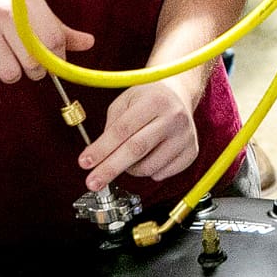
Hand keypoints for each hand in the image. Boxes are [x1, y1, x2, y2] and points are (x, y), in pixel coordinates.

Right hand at [0, 0, 92, 84]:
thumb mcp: (30, 7)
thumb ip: (58, 29)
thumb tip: (89, 43)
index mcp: (27, 0)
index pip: (54, 42)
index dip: (56, 59)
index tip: (50, 60)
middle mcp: (4, 12)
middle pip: (34, 63)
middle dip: (34, 70)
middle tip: (25, 60)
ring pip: (10, 74)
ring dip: (10, 73)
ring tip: (3, 57)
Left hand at [81, 80, 200, 189]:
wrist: (179, 94)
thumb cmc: (147, 98)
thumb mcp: (125, 102)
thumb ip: (111, 127)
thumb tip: (99, 157)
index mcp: (154, 100)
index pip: (123, 129)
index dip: (102, 148)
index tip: (85, 163)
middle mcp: (174, 117)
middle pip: (137, 150)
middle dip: (110, 168)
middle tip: (93, 182)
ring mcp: (185, 136)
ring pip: (149, 166)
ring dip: (130, 169)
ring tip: (127, 157)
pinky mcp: (191, 151)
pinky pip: (162, 173)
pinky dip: (149, 171)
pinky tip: (149, 156)